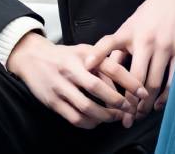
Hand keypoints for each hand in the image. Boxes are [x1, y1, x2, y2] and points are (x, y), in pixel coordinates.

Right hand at [6, 31, 148, 128]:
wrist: (32, 57)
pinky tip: (96, 121)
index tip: (142, 93)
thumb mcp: (84, 52)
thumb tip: (124, 84)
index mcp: (84, 54)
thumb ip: (103, 63)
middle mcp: (72, 69)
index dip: (129, 82)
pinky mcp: (53, 101)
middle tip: (129, 110)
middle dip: (117, 102)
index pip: (111, 67)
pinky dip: (89, 123)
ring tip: (115, 118)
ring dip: (105, 116)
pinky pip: (75, 117)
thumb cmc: (64, 56)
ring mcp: (61, 86)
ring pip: (87, 107)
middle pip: (98, 88)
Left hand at [84, 0, 174, 126]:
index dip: (97, 56)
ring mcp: (165, 47)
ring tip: (139, 115)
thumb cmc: (148, 16)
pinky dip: (165, 97)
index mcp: (129, 33)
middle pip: (135, 77)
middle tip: (124, 119)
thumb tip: (99, 68)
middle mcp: (146, 40)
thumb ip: (116, 48)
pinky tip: (158, 106)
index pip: (109, 44)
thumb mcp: (129, 26)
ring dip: (146, 104)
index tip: (87, 73)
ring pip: (154, 83)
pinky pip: (173, 80)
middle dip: (128, 101)